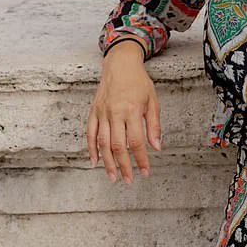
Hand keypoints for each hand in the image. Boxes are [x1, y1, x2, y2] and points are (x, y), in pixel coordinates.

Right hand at [87, 40, 161, 183]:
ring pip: (103, 143)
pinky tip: (95, 162)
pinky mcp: (93, 112)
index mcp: (132, 110)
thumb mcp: (152, 100)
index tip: (145, 172)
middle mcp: (115, 113)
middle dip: (124, 166)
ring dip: (108, 163)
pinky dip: (91, 149)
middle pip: (118, 146)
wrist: (120, 64)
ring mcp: (102, 113)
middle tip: (128, 181)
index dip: (141, 159)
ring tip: (113, 177)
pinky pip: (90, 134)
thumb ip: (154, 124)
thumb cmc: (139, 82)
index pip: (137, 141)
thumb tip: (156, 147)